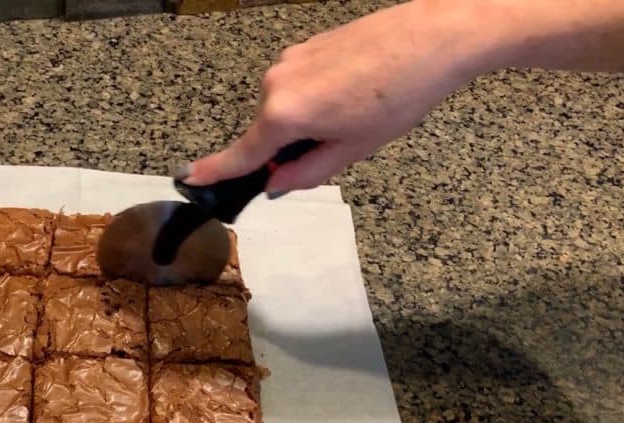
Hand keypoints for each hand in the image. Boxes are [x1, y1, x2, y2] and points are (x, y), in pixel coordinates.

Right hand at [186, 0, 477, 190]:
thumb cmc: (399, 95)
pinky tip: (354, 92)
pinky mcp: (305, 46)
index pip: (243, 154)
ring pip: (285, 108)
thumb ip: (306, 173)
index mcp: (284, 115)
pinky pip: (298, 86)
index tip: (190, 178)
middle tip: (339, 145)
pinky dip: (316, 98)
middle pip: (268, 132)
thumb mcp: (353, 150)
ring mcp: (289, 61)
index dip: (216, 171)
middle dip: (290, 147)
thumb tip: (276, 182)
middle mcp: (276, 84)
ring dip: (307, 120)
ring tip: (356, 113)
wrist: (432, 38)